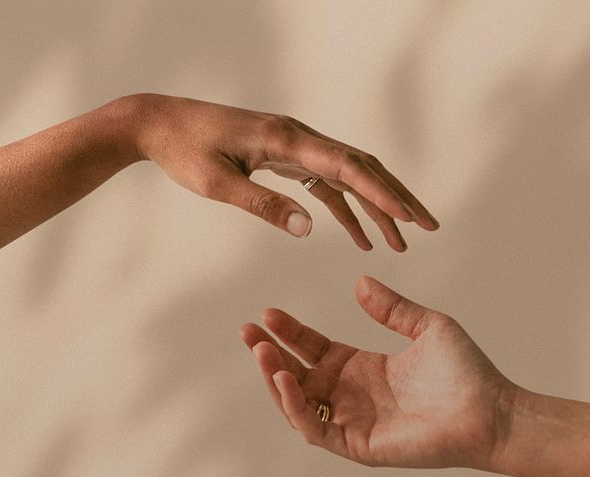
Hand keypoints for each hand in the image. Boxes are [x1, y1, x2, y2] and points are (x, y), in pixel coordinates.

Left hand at [125, 94, 438, 250]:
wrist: (160, 123)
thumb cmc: (185, 150)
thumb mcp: (218, 184)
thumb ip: (262, 205)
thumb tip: (308, 229)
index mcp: (286, 139)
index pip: (347, 167)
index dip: (383, 194)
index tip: (410, 218)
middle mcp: (298, 137)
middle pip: (362, 167)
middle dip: (397, 198)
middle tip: (429, 226)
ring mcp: (295, 146)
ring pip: (350, 176)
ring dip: (377, 206)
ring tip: (401, 240)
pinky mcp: (285, 157)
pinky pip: (326, 184)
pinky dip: (346, 208)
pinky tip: (359, 237)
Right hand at [240, 276, 514, 468]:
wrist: (489, 410)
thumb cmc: (467, 373)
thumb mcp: (428, 326)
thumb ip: (393, 308)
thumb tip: (360, 282)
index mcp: (363, 368)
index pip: (314, 349)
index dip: (290, 332)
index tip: (268, 313)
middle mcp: (352, 396)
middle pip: (297, 374)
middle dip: (270, 354)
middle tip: (249, 330)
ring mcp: (353, 422)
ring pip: (298, 404)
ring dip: (275, 379)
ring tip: (262, 351)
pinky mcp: (358, 445)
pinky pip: (316, 428)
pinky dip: (296, 406)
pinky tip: (288, 379)